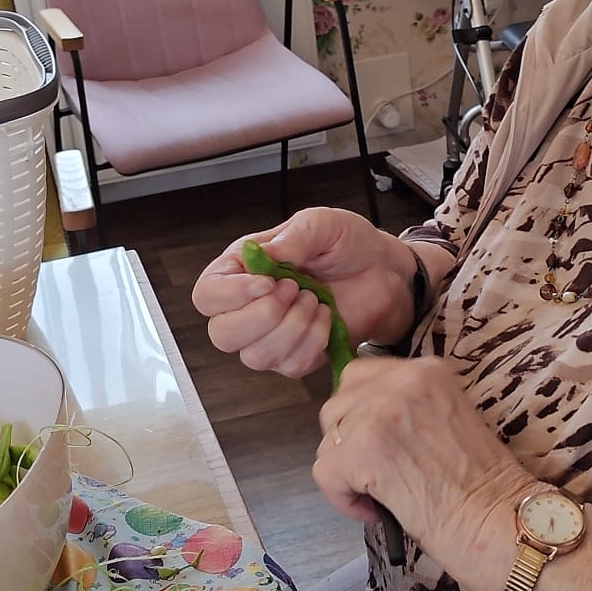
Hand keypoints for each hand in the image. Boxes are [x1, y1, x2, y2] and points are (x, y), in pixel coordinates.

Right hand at [191, 207, 419, 379]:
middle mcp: (247, 307)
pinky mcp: (296, 357)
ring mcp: (269, 336)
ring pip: (254, 356)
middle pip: (222, 333)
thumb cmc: (347, 244)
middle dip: (262, 316)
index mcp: (241, 270)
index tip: (267, 282)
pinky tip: (327, 318)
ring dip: (291, 329)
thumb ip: (292, 238)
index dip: (230, 294)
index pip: (207, 294)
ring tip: (316, 300)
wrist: (384, 270)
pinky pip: (290, 365)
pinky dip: (312, 342)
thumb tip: (264, 256)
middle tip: (295, 289)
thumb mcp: (320, 225)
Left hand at [313, 356, 531, 590]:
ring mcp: (380, 412)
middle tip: (379, 472)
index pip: (360, 376)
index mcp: (426, 370)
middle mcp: (401, 380)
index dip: (360, 414)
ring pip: (329, 439)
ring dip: (346, 472)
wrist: (499, 521)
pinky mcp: (362, 450)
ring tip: (383, 494)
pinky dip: (343, 499)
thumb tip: (360, 422)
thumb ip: (408, 408)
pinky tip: (377, 510)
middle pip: (337, 404)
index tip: (380, 445)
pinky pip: (324, 472)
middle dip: (348, 442)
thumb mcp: (447, 418)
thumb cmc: (482, 485)